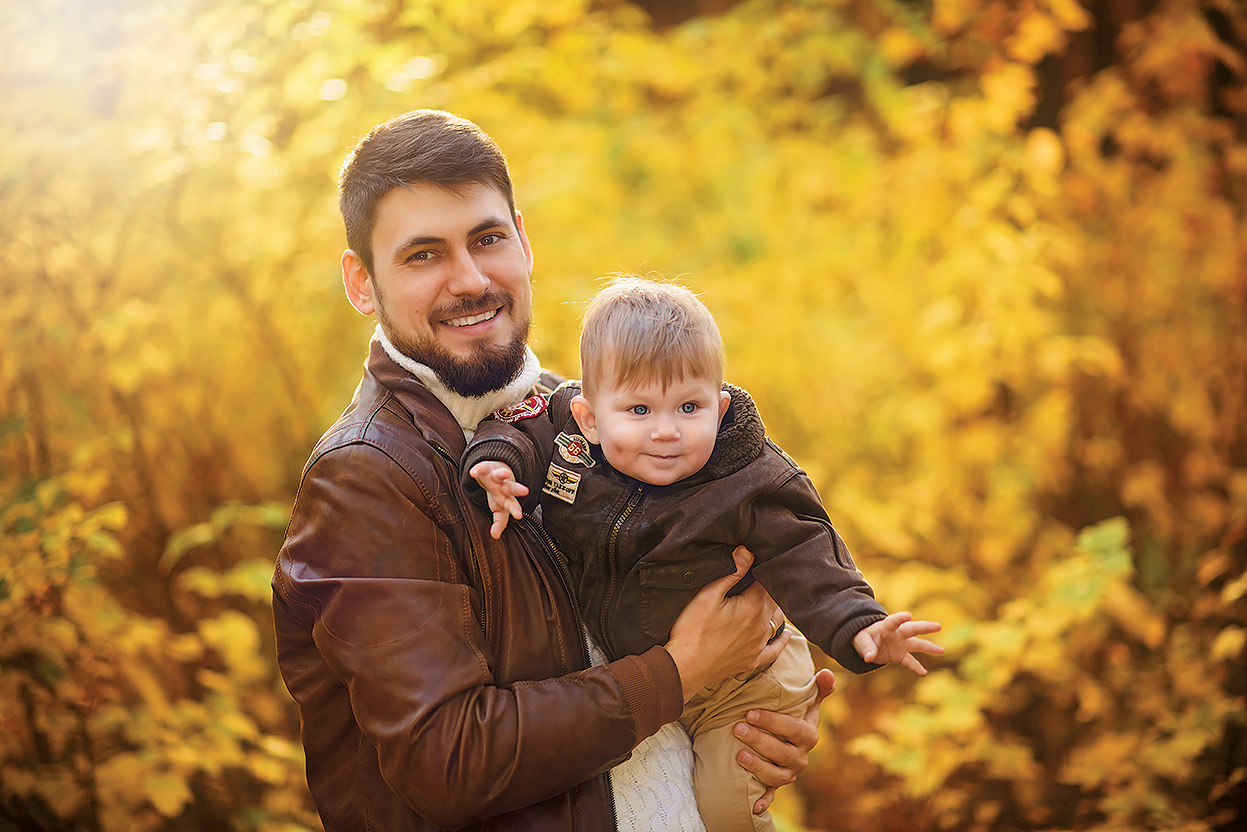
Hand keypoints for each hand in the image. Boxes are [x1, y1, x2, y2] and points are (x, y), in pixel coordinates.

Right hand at [468, 461, 528, 538]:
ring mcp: (496, 477)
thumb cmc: (498, 494)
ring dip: (502, 474)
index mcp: (507, 498)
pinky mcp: (487, 468)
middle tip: (524, 491)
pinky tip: (473, 472)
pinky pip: (482, 468)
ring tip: (504, 473)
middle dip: (517, 490)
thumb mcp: (500, 508)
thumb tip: (494, 536)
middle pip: (512, 489)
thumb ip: (500, 521)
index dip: (515, 510)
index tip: (518, 516)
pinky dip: (478, 470)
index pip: (512, 505)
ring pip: (500, 475)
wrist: (495, 471)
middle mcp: (504, 487)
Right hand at [664, 546, 781, 701]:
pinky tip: (786, 634)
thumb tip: (748, 551)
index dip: (764, 571)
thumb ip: (731, 572)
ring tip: (768, 598)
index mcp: (753, 607)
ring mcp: (759, 645)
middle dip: (769, 588)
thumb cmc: (693, 630)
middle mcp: (762, 627)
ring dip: (774, 609)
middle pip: (774, 601)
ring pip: (777, 622)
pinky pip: (774, 650)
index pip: (768, 583)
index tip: (760, 563)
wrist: (685, 667)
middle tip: (760, 578)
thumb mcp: (708, 595)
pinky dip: (781, 640)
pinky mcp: (752, 660)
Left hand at [735, 668, 834, 813]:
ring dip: (758, 767)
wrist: (787, 740)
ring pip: (776, 775)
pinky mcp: (776, 786)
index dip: (774, 722)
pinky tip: (753, 806)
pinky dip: (763, 801)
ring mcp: (789, 773)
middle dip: (760, 741)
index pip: (795, 729)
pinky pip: (771, 796)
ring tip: (738, 756)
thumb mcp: (806, 703)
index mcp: (808, 735)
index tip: (750, 712)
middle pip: (783, 753)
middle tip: (737, 728)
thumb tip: (826, 674)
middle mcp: (800, 757)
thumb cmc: (794, 716)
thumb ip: (817, 689)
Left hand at [853, 611, 943, 674]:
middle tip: (938, 626)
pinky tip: (923, 672)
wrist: (866, 645)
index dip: (900, 618)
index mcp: (886, 627)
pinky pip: (910, 661)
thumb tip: (869, 657)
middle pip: (912, 629)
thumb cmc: (863, 638)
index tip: (909, 616)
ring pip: (917, 644)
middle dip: (925, 627)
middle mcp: (897, 634)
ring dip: (929, 647)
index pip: (894, 621)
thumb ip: (866, 647)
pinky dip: (916, 667)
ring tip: (942, 650)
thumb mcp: (861, 641)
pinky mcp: (900, 656)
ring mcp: (901, 644)